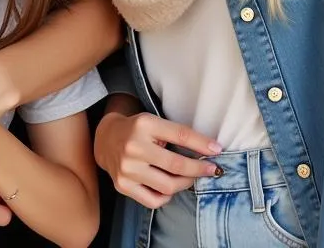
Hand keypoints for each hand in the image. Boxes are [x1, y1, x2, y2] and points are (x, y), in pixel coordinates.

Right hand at [93, 111, 221, 209]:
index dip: (202, 144)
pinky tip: (168, 187)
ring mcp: (127, 168)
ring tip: (189, 178)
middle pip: (176, 165)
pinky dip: (167, 197)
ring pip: (168, 186)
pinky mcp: (123, 185)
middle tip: (212, 169)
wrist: (106, 139)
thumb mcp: (154, 123)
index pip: (180, 135)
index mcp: (144, 125)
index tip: (218, 150)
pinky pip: (154, 200)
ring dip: (185, 184)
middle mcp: (134, 147)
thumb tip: (211, 150)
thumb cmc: (137, 131)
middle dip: (199, 169)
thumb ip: (177, 134)